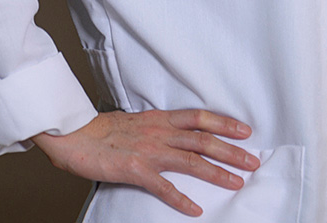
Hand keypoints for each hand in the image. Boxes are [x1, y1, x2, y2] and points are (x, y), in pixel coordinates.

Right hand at [32, 109, 258, 216]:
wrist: (72, 133)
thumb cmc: (100, 129)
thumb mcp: (136, 121)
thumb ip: (158, 127)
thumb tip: (176, 133)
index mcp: (160, 119)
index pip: (200, 117)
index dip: (225, 123)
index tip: (246, 131)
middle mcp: (159, 132)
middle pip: (204, 140)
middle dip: (232, 151)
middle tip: (253, 161)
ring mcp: (149, 151)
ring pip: (192, 161)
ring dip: (217, 173)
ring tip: (237, 182)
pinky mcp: (135, 170)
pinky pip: (164, 187)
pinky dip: (181, 200)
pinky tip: (195, 209)